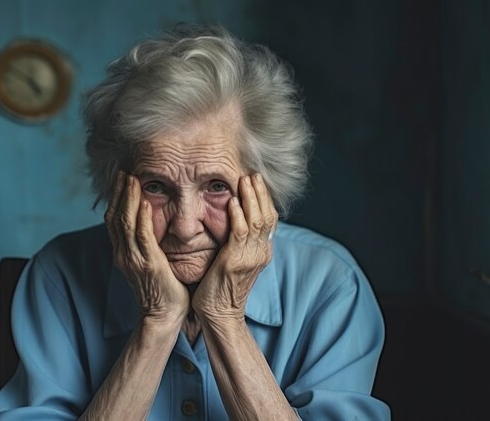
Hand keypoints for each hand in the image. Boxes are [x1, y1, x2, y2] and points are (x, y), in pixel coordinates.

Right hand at [105, 172, 189, 325]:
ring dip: (128, 199)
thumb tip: (152, 224)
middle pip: (115, 217)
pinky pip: (143, 238)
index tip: (122, 179)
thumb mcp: (149, 263)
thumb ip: (147, 244)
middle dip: (119, 193)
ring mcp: (134, 259)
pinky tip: (146, 203)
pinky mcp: (148, 265)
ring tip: (132, 179)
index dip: (117, 198)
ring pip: (126, 223)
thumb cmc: (162, 290)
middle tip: (124, 172)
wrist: (163, 316)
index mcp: (123, 253)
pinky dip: (142, 219)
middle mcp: (124, 254)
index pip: (114, 220)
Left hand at [192, 174, 277, 321]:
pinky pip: (239, 233)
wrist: (219, 314)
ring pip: (256, 220)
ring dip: (251, 198)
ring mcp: (250, 257)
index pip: (270, 219)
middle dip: (260, 193)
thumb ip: (240, 243)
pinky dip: (238, 215)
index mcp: (262, 252)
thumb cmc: (222, 288)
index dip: (265, 198)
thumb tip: (237, 222)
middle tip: (253, 174)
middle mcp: (261, 253)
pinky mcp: (234, 261)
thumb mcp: (237, 261)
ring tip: (245, 180)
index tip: (257, 181)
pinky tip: (233, 202)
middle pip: (267, 215)